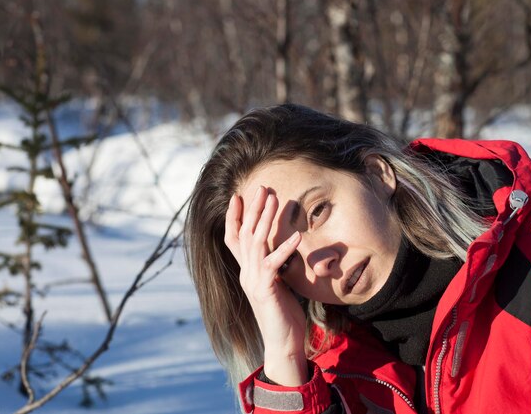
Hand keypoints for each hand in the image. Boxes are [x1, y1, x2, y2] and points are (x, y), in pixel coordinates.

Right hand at [224, 186, 307, 384]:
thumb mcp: (276, 284)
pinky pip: (273, 264)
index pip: (234, 239)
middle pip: (244, 234)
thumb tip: (279, 250)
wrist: (282, 343)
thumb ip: (273, 267)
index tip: (238, 196)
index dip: (234, 217)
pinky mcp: (265, 290)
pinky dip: (284, 249)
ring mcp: (253, 281)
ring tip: (275, 198)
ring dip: (265, 218)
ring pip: (255, 242)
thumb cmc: (283, 313)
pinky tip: (296, 236)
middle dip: (253, 208)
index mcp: (247, 271)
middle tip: (262, 187)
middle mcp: (246, 273)